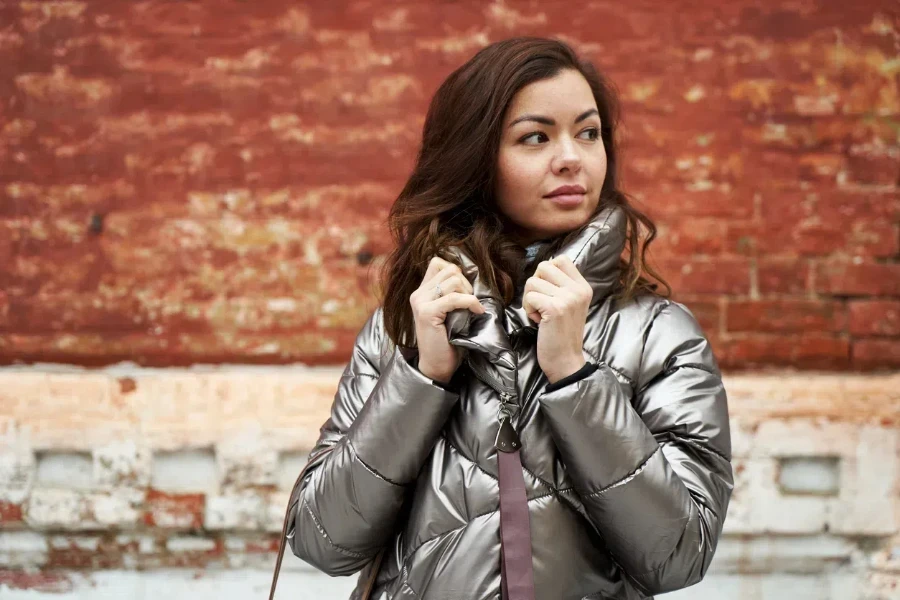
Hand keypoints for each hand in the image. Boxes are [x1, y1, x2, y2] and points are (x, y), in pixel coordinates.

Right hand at [410, 256, 485, 382]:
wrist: (436, 365)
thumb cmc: (447, 341)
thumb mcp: (449, 312)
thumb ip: (452, 294)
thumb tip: (470, 277)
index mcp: (422, 292)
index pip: (438, 262)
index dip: (457, 272)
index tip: (465, 290)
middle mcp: (418, 294)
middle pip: (449, 268)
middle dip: (466, 283)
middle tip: (469, 302)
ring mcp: (420, 302)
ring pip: (454, 279)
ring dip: (468, 293)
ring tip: (470, 308)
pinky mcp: (427, 312)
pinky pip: (455, 298)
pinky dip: (471, 303)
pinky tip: (476, 312)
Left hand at [522, 255, 590, 383]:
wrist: (566, 361)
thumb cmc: (562, 334)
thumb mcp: (571, 305)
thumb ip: (562, 286)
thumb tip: (543, 268)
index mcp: (583, 287)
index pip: (561, 259)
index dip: (546, 272)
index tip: (547, 291)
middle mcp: (578, 290)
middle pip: (544, 266)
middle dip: (535, 284)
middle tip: (541, 303)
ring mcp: (568, 298)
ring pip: (532, 282)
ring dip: (530, 299)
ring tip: (540, 314)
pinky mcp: (555, 308)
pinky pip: (529, 297)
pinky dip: (528, 309)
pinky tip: (538, 321)